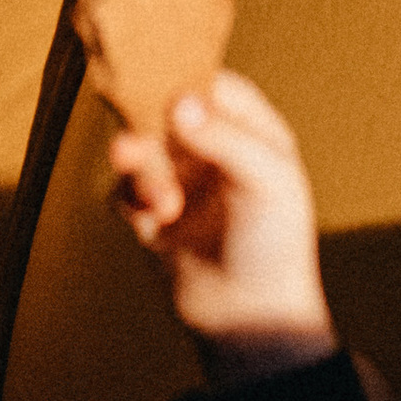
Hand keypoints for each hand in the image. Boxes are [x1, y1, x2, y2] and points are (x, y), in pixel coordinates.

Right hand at [110, 68, 335, 374]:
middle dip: (148, 130)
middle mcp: (216, 152)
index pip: (212, 85)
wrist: (251, 320)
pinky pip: (125, 190)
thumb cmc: (274, 246)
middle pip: (164, 115)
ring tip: (157, 200)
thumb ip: (224, 138)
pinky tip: (152, 223)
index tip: (158, 85)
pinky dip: (132, 200)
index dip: (184, 79)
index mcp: (253, 133)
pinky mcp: (156, 215)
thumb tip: (180, 101)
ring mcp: (184, 182)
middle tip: (135, 147)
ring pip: (141, 151)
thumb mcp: (265, 182)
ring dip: (140, 170)